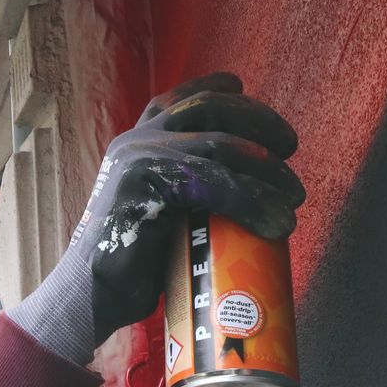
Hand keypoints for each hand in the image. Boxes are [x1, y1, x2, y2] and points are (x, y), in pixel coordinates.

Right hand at [70, 73, 305, 340]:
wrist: (93, 299)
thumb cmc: (132, 268)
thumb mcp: (164, 216)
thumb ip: (190, 195)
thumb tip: (249, 198)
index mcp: (136, 143)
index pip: (179, 99)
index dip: (215, 88)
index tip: (244, 90)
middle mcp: (135, 142)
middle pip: (209, 109)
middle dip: (259, 121)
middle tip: (290, 148)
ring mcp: (138, 160)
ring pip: (220, 146)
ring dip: (267, 169)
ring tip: (294, 197)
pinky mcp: (145, 186)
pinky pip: (214, 183)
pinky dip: (253, 200)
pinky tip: (279, 222)